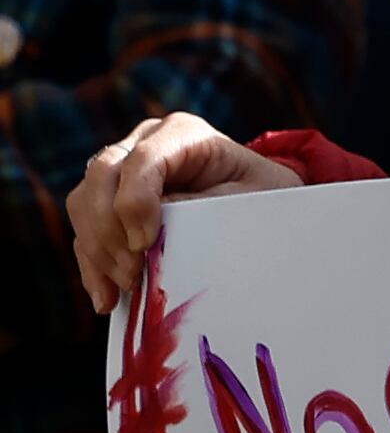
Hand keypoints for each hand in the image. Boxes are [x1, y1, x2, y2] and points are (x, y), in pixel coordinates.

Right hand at [69, 113, 301, 312]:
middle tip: (134, 270)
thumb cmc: (263, 194)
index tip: (145, 243)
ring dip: (98, 248)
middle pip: (100, 176)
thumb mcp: (252, 196)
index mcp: (181, 134)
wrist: (264, 202)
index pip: (141, 159)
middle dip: (109, 228)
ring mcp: (120, 171)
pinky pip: (85, 231)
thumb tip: (162, 225)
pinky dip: (93, 265)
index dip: (134, 201)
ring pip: (83, 202)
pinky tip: (107, 298)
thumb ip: (209, 205)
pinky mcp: (110, 202)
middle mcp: (143, 144)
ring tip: (127, 284)